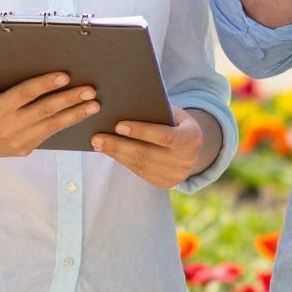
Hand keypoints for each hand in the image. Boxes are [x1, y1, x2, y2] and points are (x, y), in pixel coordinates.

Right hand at [0, 61, 100, 162]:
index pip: (24, 95)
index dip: (44, 85)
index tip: (64, 76)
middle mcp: (8, 127)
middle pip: (44, 110)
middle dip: (69, 100)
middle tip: (90, 90)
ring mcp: (18, 141)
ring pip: (51, 125)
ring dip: (75, 114)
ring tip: (94, 104)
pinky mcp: (24, 148)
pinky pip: (48, 134)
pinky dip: (66, 124)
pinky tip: (82, 115)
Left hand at [92, 109, 206, 189]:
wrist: (193, 149)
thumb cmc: (177, 123)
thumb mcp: (175, 114)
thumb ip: (157, 112)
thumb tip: (124, 108)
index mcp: (192, 138)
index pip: (165, 136)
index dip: (142, 131)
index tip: (118, 126)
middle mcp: (186, 160)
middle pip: (147, 154)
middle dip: (119, 146)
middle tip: (97, 138)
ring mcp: (176, 175)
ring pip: (140, 165)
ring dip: (116, 154)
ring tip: (98, 144)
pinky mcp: (165, 183)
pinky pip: (140, 172)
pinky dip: (123, 161)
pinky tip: (110, 152)